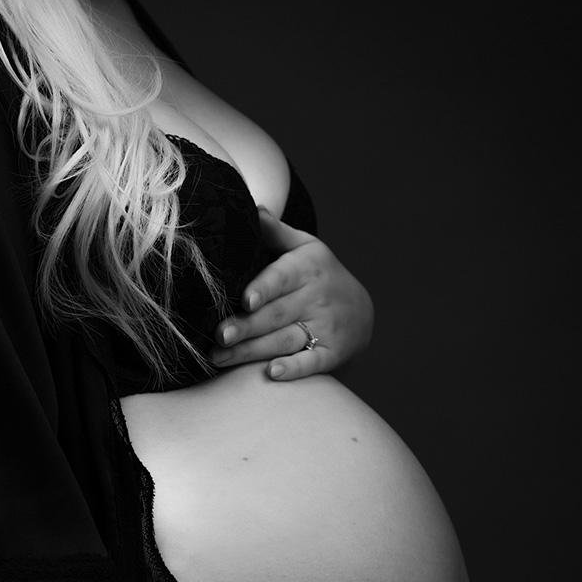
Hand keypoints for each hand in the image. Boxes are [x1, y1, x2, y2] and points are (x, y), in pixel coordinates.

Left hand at [208, 208, 373, 380]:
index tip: (245, 301)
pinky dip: (294, 369)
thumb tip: (253, 208)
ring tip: (220, 358)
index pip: (282, 278)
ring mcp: (326, 327)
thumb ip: (277, 232)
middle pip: (276, 315)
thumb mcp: (306, 248)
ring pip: (284, 340)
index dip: (263, 289)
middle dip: (246, 327)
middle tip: (219, 336)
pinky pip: (312, 362)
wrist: (362, 310)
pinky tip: (273, 373)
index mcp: (307, 268)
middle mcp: (317, 297)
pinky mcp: (332, 352)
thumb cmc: (320, 275)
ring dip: (252, 352)